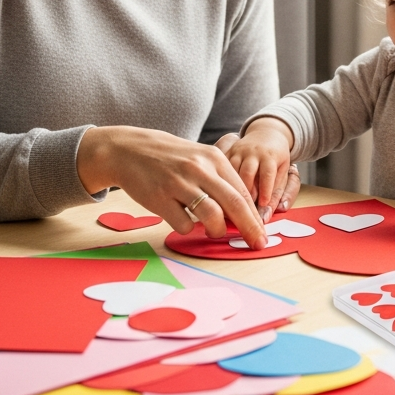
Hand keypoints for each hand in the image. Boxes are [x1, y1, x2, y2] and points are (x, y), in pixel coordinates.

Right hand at [77, 126, 267, 249]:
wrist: (131, 150)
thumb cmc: (171, 158)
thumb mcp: (200, 158)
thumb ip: (221, 180)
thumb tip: (244, 211)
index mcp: (214, 158)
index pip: (242, 192)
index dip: (255, 216)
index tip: (263, 233)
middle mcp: (199, 169)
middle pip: (234, 204)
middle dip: (250, 228)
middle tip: (258, 244)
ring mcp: (179, 183)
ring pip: (212, 216)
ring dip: (217, 230)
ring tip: (212, 230)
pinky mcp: (160, 197)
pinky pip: (184, 224)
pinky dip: (187, 227)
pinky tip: (182, 219)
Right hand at [219, 118, 295, 221]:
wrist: (266, 134)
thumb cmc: (276, 158)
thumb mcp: (282, 173)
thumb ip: (276, 195)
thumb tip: (266, 216)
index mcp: (269, 155)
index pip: (267, 173)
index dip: (265, 190)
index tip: (262, 205)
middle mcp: (252, 151)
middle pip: (247, 172)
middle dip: (246, 192)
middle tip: (246, 211)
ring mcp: (237, 151)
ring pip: (230, 170)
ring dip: (231, 189)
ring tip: (231, 207)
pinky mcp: (226, 151)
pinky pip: (219, 167)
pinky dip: (219, 182)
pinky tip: (219, 196)